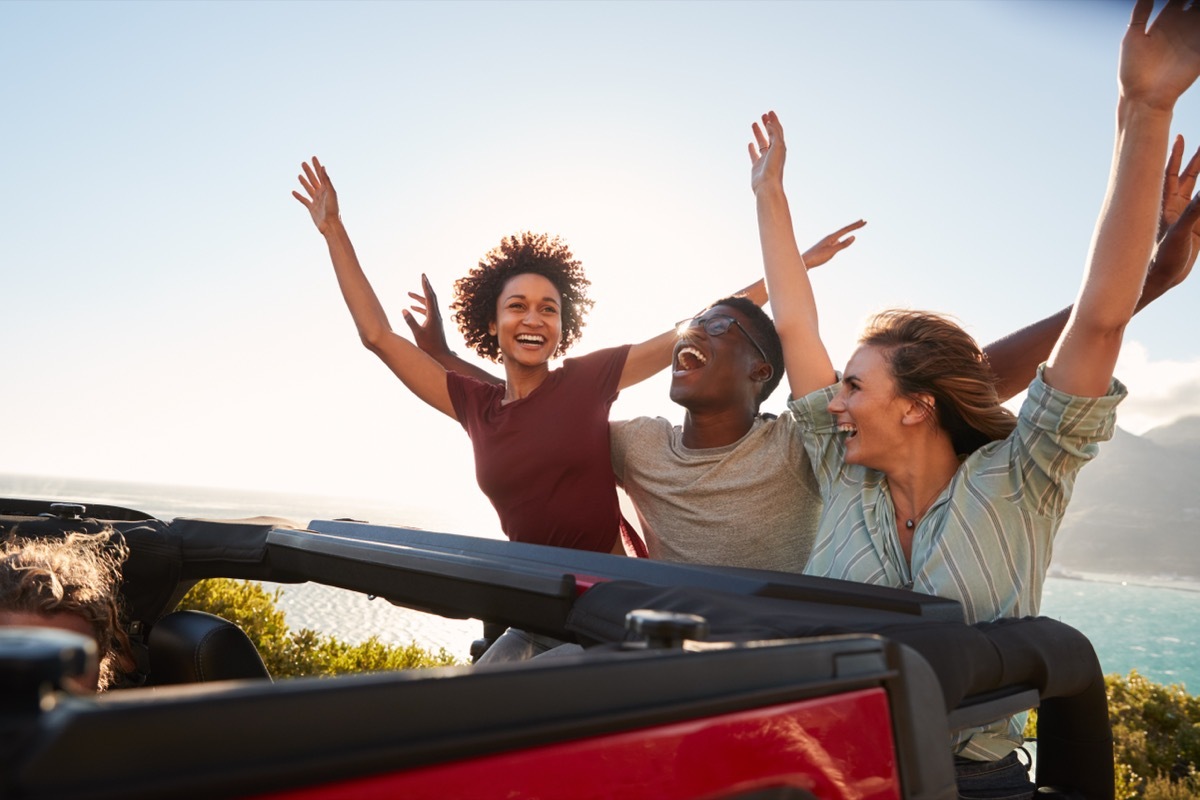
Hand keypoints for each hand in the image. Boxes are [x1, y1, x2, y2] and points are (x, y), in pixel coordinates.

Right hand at [291, 157, 339, 234]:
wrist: (330, 225)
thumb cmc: (333, 209)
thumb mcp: (331, 192)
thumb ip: (326, 180)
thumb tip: (323, 167)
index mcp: (327, 188)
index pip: (320, 174)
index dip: (316, 165)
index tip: (313, 157)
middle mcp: (321, 193)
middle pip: (313, 179)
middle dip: (309, 171)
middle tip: (303, 163)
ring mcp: (316, 200)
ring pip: (308, 188)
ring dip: (304, 181)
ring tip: (299, 175)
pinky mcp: (311, 208)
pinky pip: (303, 200)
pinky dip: (298, 196)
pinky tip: (293, 192)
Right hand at [402, 273, 452, 357]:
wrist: (441, 355)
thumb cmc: (430, 346)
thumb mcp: (418, 334)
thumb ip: (410, 321)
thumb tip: (404, 310)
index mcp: (433, 316)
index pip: (429, 297)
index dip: (425, 286)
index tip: (423, 276)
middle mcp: (436, 315)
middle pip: (431, 298)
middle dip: (425, 287)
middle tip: (422, 277)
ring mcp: (435, 319)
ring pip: (428, 305)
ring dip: (419, 299)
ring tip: (409, 294)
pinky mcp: (434, 324)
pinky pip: (426, 312)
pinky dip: (420, 308)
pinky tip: (412, 308)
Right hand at [749, 110, 786, 194]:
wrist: (767, 186)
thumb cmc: (774, 168)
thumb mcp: (777, 147)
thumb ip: (774, 133)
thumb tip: (769, 123)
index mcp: (780, 147)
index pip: (777, 130)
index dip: (774, 121)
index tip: (769, 112)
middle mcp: (773, 152)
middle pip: (771, 135)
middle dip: (767, 124)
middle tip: (763, 115)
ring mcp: (765, 159)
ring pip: (762, 142)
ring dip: (759, 133)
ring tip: (754, 124)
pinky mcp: (757, 166)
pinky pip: (754, 154)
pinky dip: (752, 148)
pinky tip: (750, 143)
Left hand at [802, 219, 866, 268]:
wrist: (803, 262)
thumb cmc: (816, 257)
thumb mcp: (831, 252)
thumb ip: (843, 245)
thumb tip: (853, 236)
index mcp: (831, 237)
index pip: (846, 229)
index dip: (856, 226)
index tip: (864, 222)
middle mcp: (829, 238)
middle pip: (844, 230)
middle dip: (854, 226)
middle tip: (863, 221)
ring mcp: (827, 242)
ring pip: (841, 234)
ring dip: (849, 230)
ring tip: (856, 226)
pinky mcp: (825, 247)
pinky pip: (837, 240)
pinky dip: (843, 237)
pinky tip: (843, 239)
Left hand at [1120, 0, 1199, 111]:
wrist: (1143, 97)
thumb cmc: (1132, 70)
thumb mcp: (1133, 37)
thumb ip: (1141, 13)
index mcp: (1165, 22)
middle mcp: (1181, 28)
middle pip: (1195, 5)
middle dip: (1196, 0)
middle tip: (1193, 0)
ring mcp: (1193, 39)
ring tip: (1198, 6)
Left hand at [1146, 135, 1199, 298]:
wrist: (1161, 280)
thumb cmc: (1160, 258)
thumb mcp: (1179, 234)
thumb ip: (1195, 213)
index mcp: (1163, 203)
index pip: (1169, 172)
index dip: (1175, 154)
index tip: (1181, 137)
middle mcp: (1174, 207)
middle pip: (1189, 178)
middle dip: (1198, 161)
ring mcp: (1186, 217)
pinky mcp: (1197, 229)